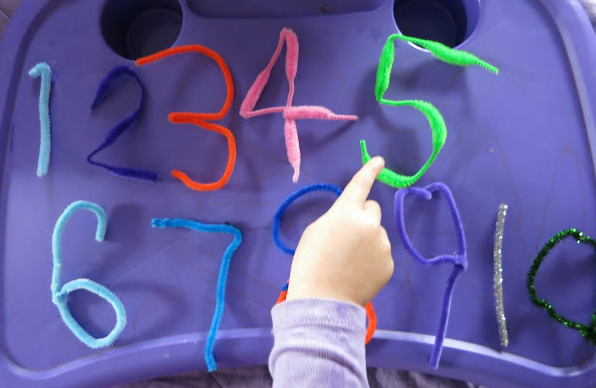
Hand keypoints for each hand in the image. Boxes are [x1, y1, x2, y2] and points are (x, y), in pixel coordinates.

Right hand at [286, 156, 393, 305]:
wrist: (323, 299)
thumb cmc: (311, 262)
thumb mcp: (316, 230)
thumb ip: (337, 218)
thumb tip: (352, 220)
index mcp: (347, 212)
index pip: (361, 184)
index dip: (370, 171)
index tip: (380, 161)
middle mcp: (370, 224)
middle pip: (372, 209)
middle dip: (362, 216)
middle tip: (346, 237)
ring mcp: (382, 244)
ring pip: (377, 232)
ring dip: (367, 239)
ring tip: (350, 260)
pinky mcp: (389, 264)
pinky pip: (381, 252)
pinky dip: (373, 258)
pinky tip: (359, 272)